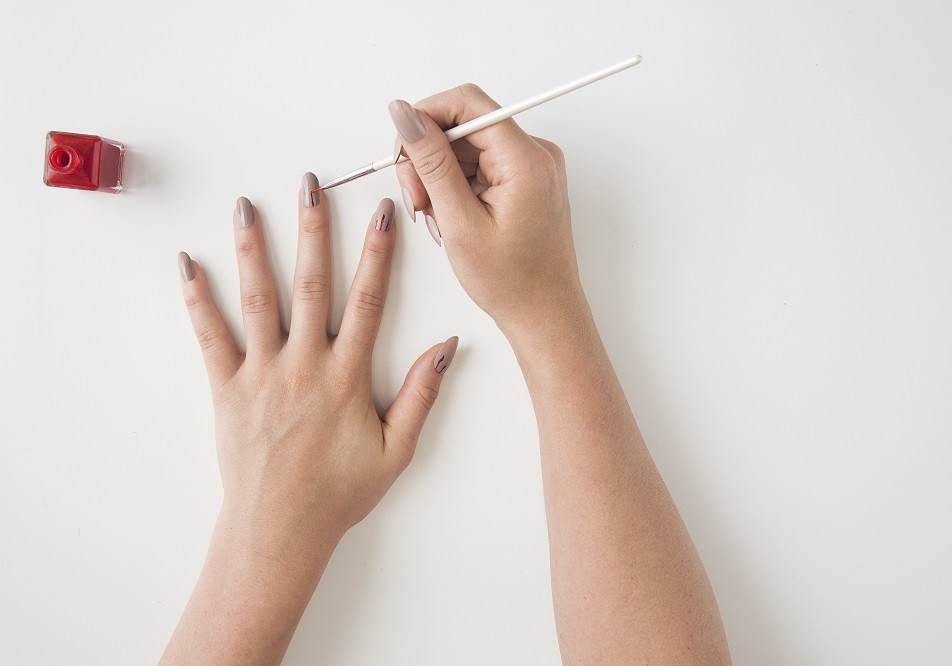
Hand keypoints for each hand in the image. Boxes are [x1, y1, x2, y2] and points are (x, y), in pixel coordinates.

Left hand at [178, 185, 457, 550]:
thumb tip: (448, 347)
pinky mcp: (226, 389)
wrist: (279, 530)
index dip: (377, 253)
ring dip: (253, 249)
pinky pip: (209, 336)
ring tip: (247, 206)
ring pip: (258, 299)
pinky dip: (197, 299)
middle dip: (313, 230)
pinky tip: (186, 264)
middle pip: (311, 284)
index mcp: (347, 376)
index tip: (382, 213)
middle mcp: (304, 365)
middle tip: (311, 184)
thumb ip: (422, 396)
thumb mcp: (397, 451)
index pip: (368, 300)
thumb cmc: (339, 493)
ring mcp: (261, 373)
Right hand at [389, 85, 586, 340]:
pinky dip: (455, 189)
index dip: (425, 117)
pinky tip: (451, 219)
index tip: (402, 148)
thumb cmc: (513, 282)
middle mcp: (535, 154)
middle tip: (417, 201)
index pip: (467, 102)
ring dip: (439, 178)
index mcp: (526, 159)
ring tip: (437, 219)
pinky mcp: (523, 181)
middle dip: (429, 158)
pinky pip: (478, 167)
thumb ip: (431, 163)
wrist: (545, 316)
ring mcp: (531, 167)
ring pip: (466, 148)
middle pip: (463, 125)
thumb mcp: (459, 223)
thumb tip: (406, 116)